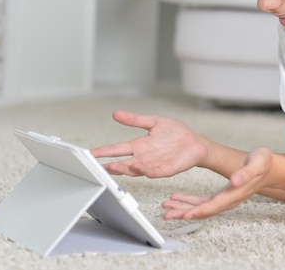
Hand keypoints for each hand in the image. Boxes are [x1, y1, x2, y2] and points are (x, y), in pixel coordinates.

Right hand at [90, 111, 208, 177]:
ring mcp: (152, 165)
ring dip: (123, 169)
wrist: (194, 143)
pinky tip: (136, 166)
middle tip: (96, 165)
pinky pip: (151, 171)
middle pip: (122, 162)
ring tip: (113, 166)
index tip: (90, 153)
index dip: (103, 151)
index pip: (117, 149)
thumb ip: (135, 120)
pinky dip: (143, 170)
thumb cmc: (176, 133)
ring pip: (133, 169)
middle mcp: (143, 157)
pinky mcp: (163, 170)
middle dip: (109, 164)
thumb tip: (116, 113)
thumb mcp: (154, 122)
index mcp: (139, 145)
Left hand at [161, 147, 274, 219]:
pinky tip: (177, 198)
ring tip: (167, 206)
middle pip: (204, 211)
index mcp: (235, 194)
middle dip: (184, 213)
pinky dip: (189, 201)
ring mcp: (225, 199)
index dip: (198, 211)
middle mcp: (228, 200)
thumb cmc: (264, 163)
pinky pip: (203, 201)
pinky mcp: (222, 195)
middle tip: (167, 213)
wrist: (269, 167)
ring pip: (201, 208)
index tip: (185, 214)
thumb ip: (246, 173)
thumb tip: (235, 181)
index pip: (214, 206)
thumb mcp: (257, 163)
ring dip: (183, 208)